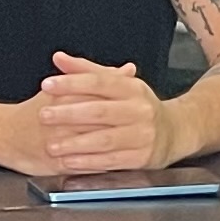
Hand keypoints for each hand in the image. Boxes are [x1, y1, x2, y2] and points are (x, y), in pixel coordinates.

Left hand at [35, 52, 178, 175]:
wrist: (175, 131)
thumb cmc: (139, 107)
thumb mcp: (119, 84)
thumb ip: (87, 71)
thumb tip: (59, 58)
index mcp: (132, 88)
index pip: (99, 82)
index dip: (72, 83)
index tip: (47, 85)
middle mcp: (139, 110)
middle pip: (100, 111)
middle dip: (69, 114)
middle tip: (44, 116)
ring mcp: (142, 135)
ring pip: (105, 139)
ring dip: (76, 143)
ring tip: (52, 145)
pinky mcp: (142, 157)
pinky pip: (112, 160)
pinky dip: (89, 162)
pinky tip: (70, 161)